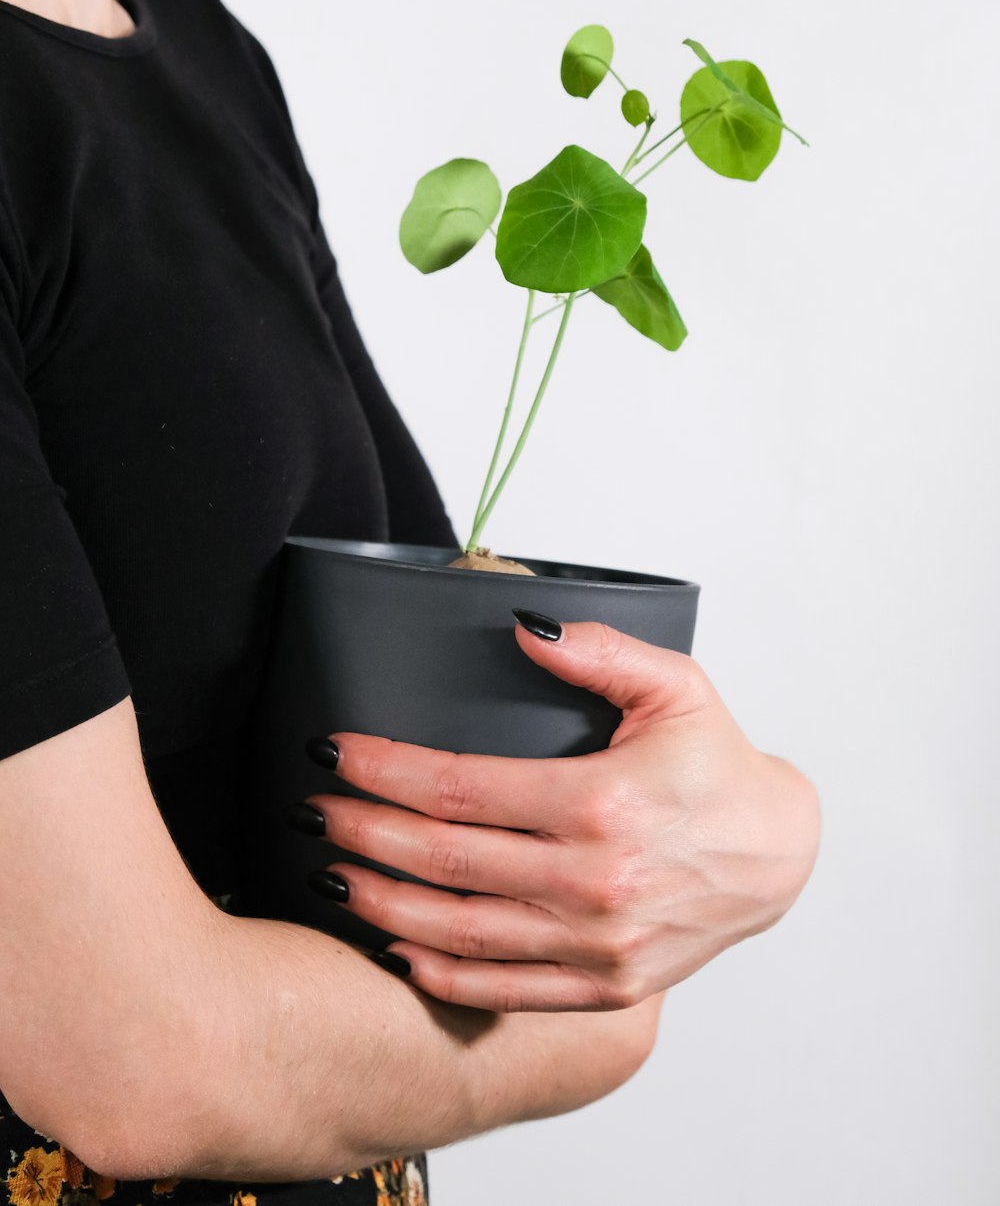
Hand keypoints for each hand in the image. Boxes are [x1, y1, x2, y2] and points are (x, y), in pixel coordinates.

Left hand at [301, 617, 820, 1011]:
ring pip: (460, 932)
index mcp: (603, 804)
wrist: (776, 855)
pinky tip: (395, 950)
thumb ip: (599, 650)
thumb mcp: (676, 686)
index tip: (337, 751)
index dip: (386, 768)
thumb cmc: (719, 766)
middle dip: (366, 831)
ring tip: (334, 875)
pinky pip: (504, 990)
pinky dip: (440, 975)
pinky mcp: (605, 986)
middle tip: (316, 811)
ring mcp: (599, 946)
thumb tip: (522, 626)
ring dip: (384, 906)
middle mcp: (596, 883)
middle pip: (446, 861)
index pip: (461, 786)